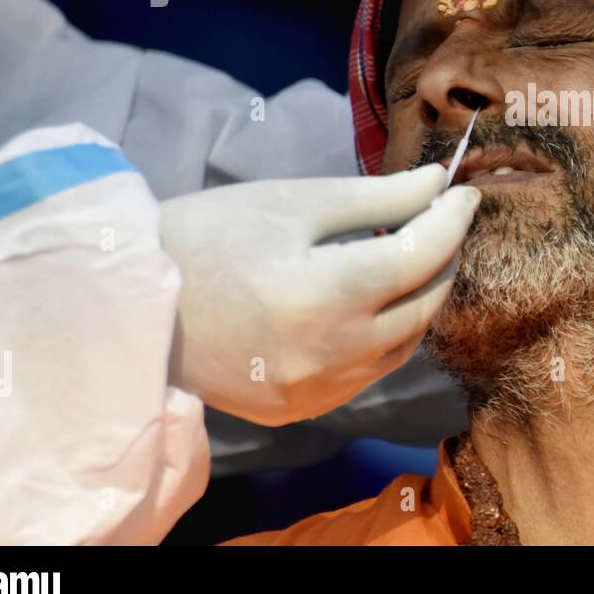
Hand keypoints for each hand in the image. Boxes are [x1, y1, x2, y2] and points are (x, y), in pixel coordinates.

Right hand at [161, 164, 479, 426]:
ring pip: (406, 345)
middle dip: (444, 256)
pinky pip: (372, 372)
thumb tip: (440, 184)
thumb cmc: (207, 237)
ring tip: (413, 257)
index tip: (463, 192)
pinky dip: (388, 336)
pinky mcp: (303, 409)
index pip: (421, 254)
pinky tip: (376, 304)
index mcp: (324, 293)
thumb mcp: (293, 202)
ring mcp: (317, 390)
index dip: (452, 218)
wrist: (130, 308)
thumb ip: (377, 198)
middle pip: (424, 303)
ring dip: (421, 298)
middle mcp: (330, 353)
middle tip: (444, 220)